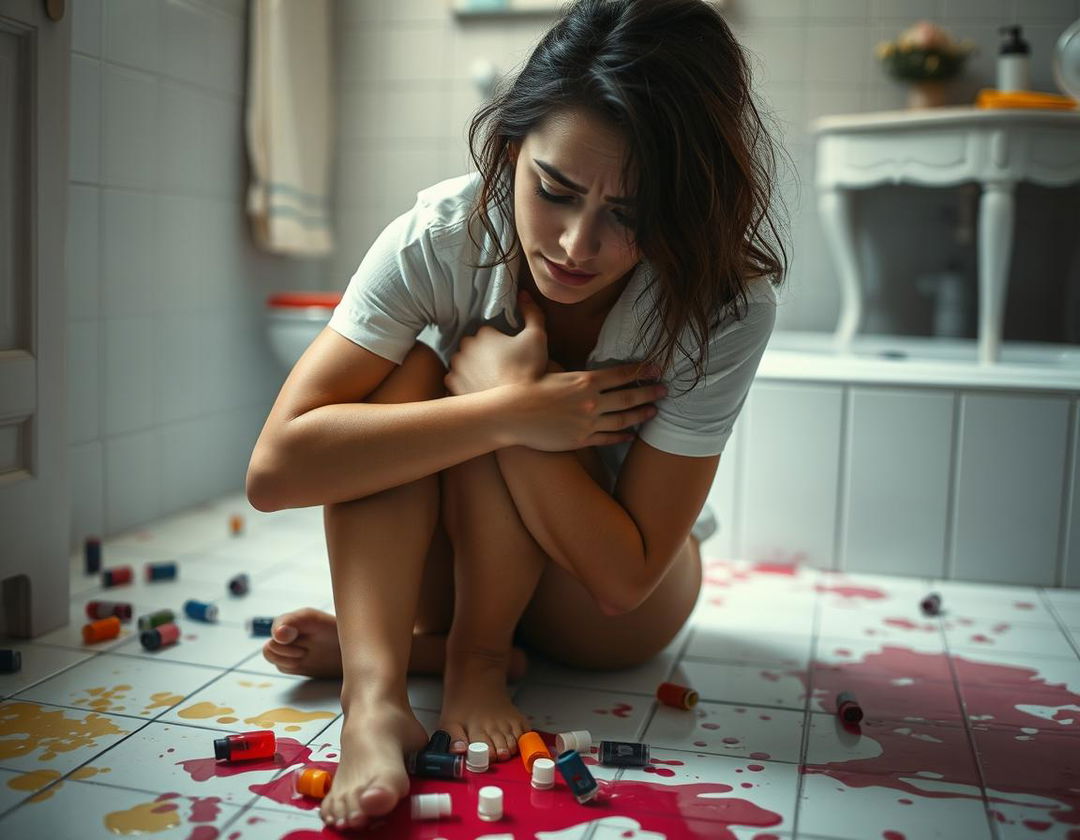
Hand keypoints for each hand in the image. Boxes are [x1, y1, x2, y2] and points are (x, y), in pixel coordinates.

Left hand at [444, 291, 548, 395]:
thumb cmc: (529, 370)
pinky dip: (464, 383)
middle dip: (483, 354)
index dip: (499, 343)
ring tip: (489, 379)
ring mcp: (457, 368)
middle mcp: (465, 348)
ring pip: (462, 363)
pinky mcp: (453, 386)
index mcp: (482, 334)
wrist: (518, 404)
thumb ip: (532, 313)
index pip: (487, 333)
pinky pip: (455, 380)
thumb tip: (524, 295)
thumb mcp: (537, 337)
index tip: (509, 353)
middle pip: (472, 347)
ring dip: (471, 368)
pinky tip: (479, 389)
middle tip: (500, 367)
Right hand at [502, 362, 667, 451]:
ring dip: (641, 415)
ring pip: (623, 420)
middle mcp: (591, 401)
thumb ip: (574, 371)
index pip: (621, 374)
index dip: (641, 370)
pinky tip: (632, 435)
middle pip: (628, 397)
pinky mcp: (580, 440)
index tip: (657, 368)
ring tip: (654, 412)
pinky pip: (607, 439)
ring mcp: (587, 422)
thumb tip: (586, 369)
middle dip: (649, 393)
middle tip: (665, 390)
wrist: (511, 414)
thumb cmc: (526, 387)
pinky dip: (622, 437)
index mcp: (585, 380)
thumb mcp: (552, 369)